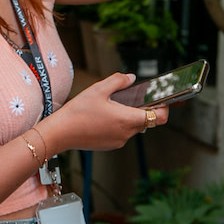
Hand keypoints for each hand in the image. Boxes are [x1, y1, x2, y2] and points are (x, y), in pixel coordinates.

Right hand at [48, 73, 168, 153]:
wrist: (59, 133)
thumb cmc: (78, 112)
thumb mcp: (98, 89)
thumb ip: (118, 81)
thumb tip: (131, 78)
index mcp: (127, 119)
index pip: (158, 117)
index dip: (164, 108)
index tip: (161, 99)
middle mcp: (126, 133)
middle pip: (146, 121)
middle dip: (142, 109)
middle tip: (130, 96)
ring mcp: (118, 141)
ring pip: (133, 127)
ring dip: (129, 116)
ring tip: (112, 105)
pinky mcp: (110, 145)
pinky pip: (122, 133)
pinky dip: (119, 124)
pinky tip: (104, 116)